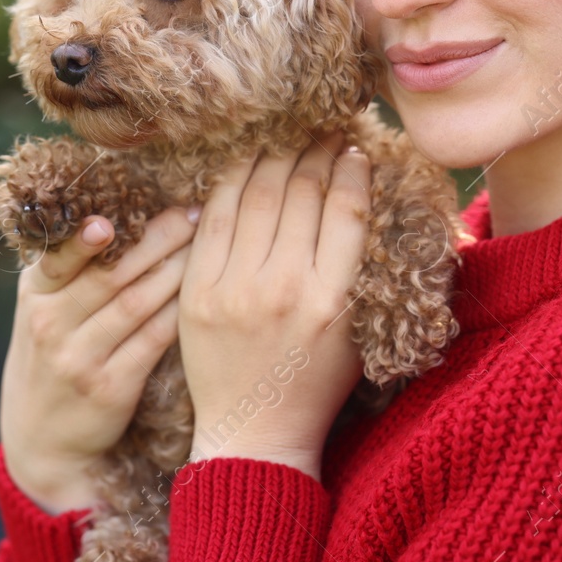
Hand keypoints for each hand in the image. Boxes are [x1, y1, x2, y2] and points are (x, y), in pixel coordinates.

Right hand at [0, 205, 196, 513]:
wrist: (42, 442)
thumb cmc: (51, 359)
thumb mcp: (42, 312)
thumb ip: (69, 270)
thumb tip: (121, 211)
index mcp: (35, 294)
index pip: (60, 256)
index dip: (86, 237)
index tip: (113, 216)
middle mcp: (51, 324)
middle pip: (111, 273)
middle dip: (157, 238)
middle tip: (193, 212)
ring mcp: (79, 358)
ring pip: (136, 302)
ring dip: (176, 268)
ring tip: (208, 241)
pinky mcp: (110, 387)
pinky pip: (153, 339)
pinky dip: (179, 312)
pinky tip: (204, 291)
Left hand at [178, 130, 371, 480]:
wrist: (255, 432)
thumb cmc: (317, 379)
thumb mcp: (358, 328)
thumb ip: (362, 265)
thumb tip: (363, 188)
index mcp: (334, 300)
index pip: (346, 208)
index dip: (351, 168)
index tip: (354, 148)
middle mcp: (285, 289)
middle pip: (302, 192)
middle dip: (315, 150)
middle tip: (321, 130)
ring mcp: (236, 288)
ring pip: (258, 194)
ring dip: (276, 154)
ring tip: (287, 136)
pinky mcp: (198, 291)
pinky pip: (215, 216)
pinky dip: (232, 180)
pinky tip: (247, 161)